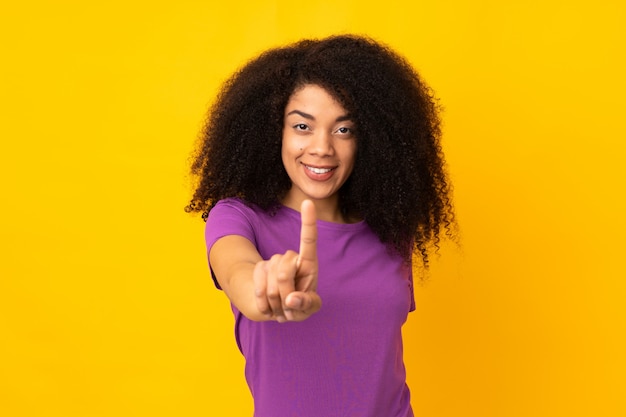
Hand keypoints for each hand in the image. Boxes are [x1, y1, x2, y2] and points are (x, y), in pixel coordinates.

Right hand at [252, 200, 320, 321]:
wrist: (278, 307)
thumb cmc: (300, 305)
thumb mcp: (308, 308)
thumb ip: (306, 304)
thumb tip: (291, 299)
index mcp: (308, 264)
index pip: (309, 240)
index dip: (308, 222)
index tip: (308, 202)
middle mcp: (291, 258)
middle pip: (283, 271)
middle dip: (285, 293)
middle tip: (289, 304)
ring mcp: (274, 262)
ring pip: (270, 280)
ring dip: (275, 300)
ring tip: (280, 304)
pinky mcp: (260, 268)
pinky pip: (258, 283)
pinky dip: (263, 301)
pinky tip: (269, 304)